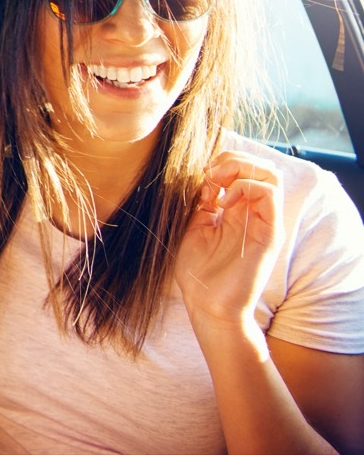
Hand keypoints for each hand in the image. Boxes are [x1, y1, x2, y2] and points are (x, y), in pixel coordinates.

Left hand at [175, 150, 283, 332]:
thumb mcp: (193, 226)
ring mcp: (263, 222)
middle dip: (233, 160)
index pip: (243, 169)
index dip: (221, 163)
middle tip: (210, 175)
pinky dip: (247, 186)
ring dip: (242, 169)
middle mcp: (253, 212)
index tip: (200, 176)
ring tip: (219, 184)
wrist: (207, 304)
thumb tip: (203, 175)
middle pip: (260, 166)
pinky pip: (270, 194)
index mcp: (236, 209)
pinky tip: (226, 200)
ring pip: (271, 174)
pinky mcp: (270, 233)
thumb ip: (201, 201)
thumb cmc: (197, 270)